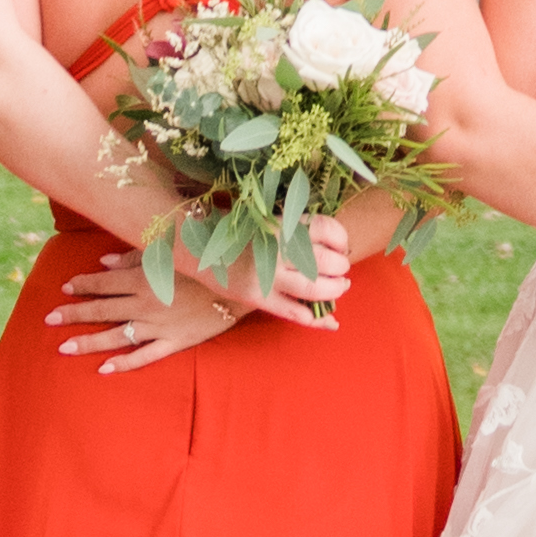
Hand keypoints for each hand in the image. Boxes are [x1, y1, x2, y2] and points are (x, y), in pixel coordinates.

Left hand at [54, 246, 238, 373]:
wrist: (240, 286)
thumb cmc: (204, 264)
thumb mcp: (168, 254)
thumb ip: (134, 259)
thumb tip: (103, 263)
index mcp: (144, 278)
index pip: (104, 283)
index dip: (82, 285)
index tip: (64, 288)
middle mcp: (146, 303)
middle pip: (102, 309)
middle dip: (74, 314)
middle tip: (48, 320)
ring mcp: (159, 326)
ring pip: (116, 336)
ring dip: (89, 341)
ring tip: (64, 347)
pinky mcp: (174, 342)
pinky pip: (144, 356)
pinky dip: (123, 363)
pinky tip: (103, 369)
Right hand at [125, 195, 345, 321]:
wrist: (193, 243)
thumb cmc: (234, 227)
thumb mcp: (266, 216)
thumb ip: (294, 225)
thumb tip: (332, 238)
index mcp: (281, 222)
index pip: (327, 228)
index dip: (341, 239)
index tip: (342, 245)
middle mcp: (276, 247)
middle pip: (326, 261)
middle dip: (341, 268)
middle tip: (342, 270)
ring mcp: (266, 274)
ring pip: (315, 288)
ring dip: (334, 291)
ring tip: (339, 288)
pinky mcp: (256, 297)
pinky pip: (293, 312)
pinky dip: (316, 319)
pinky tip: (329, 320)